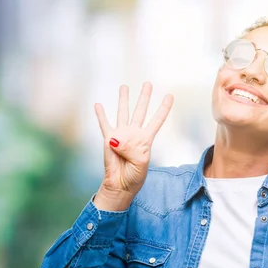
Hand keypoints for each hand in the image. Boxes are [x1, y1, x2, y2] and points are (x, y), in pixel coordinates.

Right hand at [93, 83, 172, 209]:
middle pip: (140, 111)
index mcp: (146, 139)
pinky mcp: (108, 139)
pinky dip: (100, 115)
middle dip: (144, 97)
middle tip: (148, 83)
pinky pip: (104, 125)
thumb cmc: (134, 175)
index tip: (170, 95)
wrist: (121, 184)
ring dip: (123, 100)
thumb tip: (115, 138)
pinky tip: (98, 104)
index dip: (163, 108)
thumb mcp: (140, 162)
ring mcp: (121, 135)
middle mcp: (134, 133)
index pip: (157, 120)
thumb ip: (131, 148)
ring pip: (123, 113)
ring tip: (124, 86)